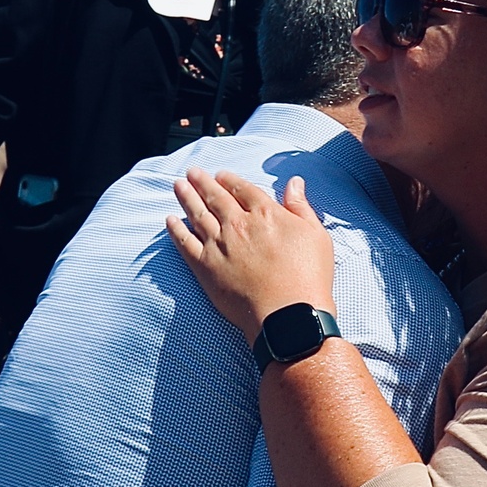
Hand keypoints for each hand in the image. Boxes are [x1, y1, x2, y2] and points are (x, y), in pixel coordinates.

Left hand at [166, 168, 334, 341]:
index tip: (221, 175)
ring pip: (197, 214)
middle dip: (202, 182)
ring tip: (178, 186)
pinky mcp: (206, 267)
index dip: (230, 180)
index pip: (242, 189)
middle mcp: (238, 224)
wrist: (288, 314)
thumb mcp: (316, 235)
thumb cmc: (308, 277)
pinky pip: (185, 243)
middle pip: (216, 197)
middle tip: (192, 172)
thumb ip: (301, 206)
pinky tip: (170, 221)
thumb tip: (294, 183)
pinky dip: (176, 230)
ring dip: (186, 198)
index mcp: (265, 213)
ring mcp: (219, 245)